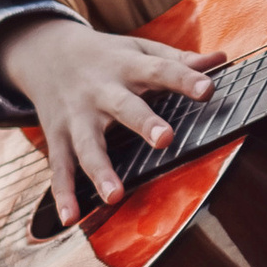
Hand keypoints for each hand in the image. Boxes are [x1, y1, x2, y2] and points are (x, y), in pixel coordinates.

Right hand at [0, 15, 226, 226]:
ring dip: (100, 171)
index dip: (184, 79)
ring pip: (88, 146)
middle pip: (123, 107)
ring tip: (115, 196)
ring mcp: (76, 117)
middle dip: (143, 123)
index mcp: (127, 67)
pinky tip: (72, 218)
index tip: (207, 90)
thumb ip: (177, 59)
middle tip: (165, 139)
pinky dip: (64, 194)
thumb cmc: (106, 55)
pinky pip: (60, 169)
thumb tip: (222, 58)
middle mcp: (100, 91)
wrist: (44, 51)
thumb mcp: (139, 48)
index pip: (160, 70)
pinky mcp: (58, 138)